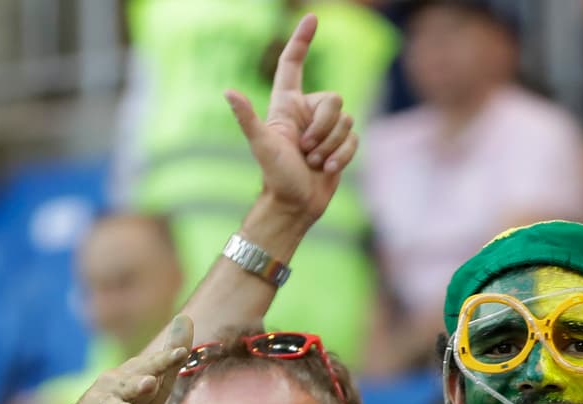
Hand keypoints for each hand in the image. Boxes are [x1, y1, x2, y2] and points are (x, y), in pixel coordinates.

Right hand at [63, 316, 193, 403]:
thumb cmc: (131, 400)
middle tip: (150, 383)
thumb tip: (186, 318)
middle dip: (137, 383)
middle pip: (127, 384)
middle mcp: (113, 386)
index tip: (182, 354)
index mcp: (131, 373)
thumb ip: (170, 355)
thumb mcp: (155, 380)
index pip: (151, 366)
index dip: (165, 360)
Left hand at [226, 14, 357, 221]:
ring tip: (313, 162)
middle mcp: (307, 112)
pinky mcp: (340, 145)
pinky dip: (342, 155)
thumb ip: (247, 118)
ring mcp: (324, 129)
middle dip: (323, 127)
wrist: (294, 205)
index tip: (311, 18)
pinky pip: (354, 138)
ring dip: (330, 145)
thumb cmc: (275, 177)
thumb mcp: (261, 145)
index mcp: (286, 105)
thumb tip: (228, 92)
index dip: (301, 41)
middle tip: (305, 150)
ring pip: (346, 120)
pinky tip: (328, 169)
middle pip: (333, 98)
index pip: (292, 65)